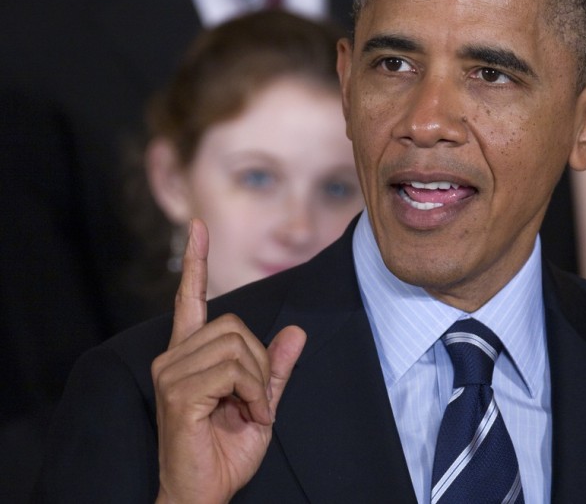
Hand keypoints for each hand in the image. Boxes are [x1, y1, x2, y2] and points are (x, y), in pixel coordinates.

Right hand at [152, 219, 306, 503]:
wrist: (204, 494)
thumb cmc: (226, 451)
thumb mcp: (261, 404)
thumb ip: (276, 368)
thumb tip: (297, 330)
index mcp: (189, 355)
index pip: (190, 298)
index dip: (197, 261)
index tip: (198, 226)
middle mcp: (173, 357)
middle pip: (235, 324)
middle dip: (260, 362)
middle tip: (256, 400)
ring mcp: (171, 373)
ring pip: (237, 346)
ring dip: (258, 381)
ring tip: (248, 411)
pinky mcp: (178, 392)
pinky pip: (233, 370)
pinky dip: (252, 393)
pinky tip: (244, 414)